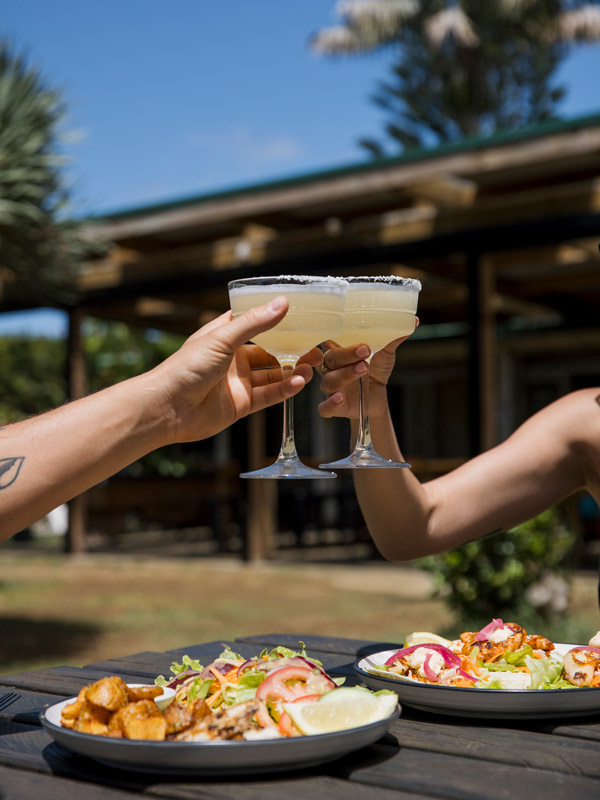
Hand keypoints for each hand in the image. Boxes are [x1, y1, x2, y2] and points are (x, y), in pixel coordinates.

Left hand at [151, 297, 322, 442]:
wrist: (168, 408)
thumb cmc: (185, 368)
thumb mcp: (222, 339)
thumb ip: (254, 323)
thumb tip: (282, 303)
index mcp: (223, 336)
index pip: (253, 323)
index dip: (274, 319)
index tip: (299, 315)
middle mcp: (232, 359)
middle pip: (269, 351)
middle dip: (292, 350)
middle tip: (315, 346)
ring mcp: (237, 383)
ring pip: (272, 375)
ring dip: (292, 371)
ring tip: (312, 366)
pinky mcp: (241, 404)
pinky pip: (268, 395)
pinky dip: (285, 390)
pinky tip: (299, 383)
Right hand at [318, 325, 416, 419]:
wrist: (379, 397)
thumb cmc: (375, 370)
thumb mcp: (385, 354)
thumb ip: (392, 339)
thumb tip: (413, 321)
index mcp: (338, 352)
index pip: (327, 341)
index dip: (333, 337)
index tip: (348, 330)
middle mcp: (330, 369)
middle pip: (329, 359)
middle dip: (346, 354)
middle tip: (365, 351)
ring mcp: (331, 388)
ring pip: (329, 381)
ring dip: (345, 374)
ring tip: (364, 368)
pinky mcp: (334, 407)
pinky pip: (325, 407)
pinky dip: (330, 403)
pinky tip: (340, 398)